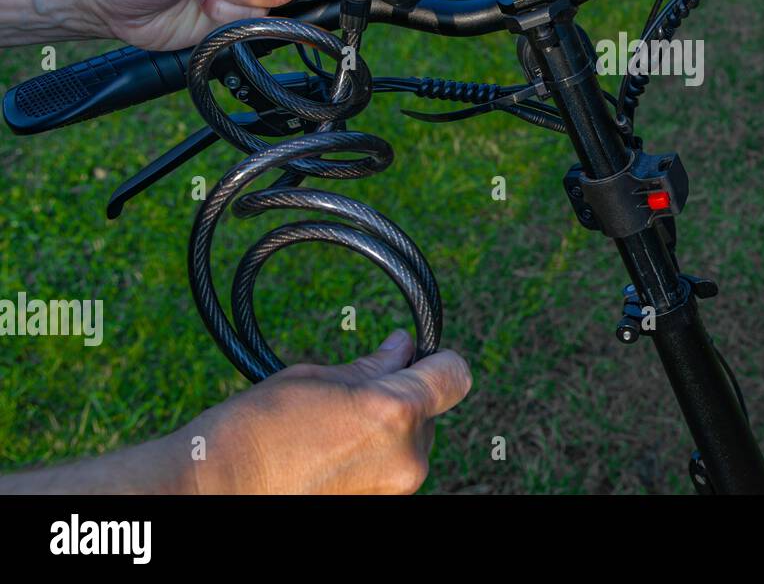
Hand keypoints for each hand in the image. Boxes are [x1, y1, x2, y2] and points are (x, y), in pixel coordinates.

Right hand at [185, 331, 471, 493]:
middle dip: (404, 396)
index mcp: (396, 413)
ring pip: (412, 443)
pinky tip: (332, 453)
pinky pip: (392, 470)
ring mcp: (397, 490)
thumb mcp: (316, 378)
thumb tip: (404, 347)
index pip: (455, 374)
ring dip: (388, 430)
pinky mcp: (381, 507)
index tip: (416, 354)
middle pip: (432, 411)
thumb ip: (372, 365)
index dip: (437, 359)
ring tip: (334, 429)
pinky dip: (374, 457)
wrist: (217, 491)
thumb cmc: (257, 430)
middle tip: (353, 393)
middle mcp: (409, 457)